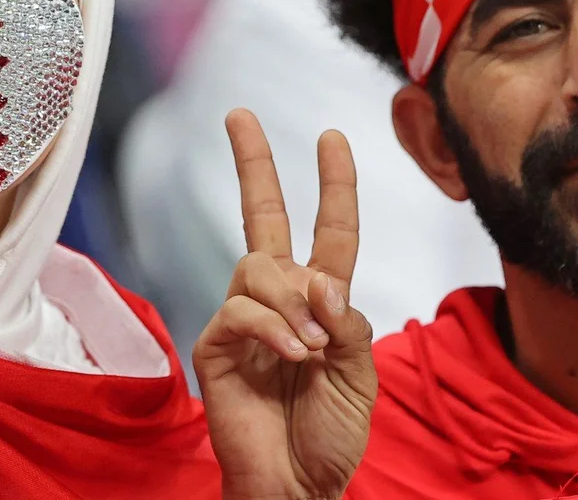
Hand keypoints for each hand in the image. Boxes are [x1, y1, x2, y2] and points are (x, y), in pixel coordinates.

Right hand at [194, 109, 375, 499]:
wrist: (299, 486)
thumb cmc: (330, 434)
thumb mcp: (361, 371)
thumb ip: (348, 320)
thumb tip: (319, 280)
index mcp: (320, 301)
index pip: (328, 230)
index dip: (333, 185)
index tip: (332, 137)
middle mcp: (278, 299)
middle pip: (262, 215)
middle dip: (252, 162)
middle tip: (238, 114)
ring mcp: (243, 319)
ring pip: (258, 265)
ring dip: (293, 301)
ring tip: (311, 348)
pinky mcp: (215, 345)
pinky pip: (240, 308)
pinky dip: (273, 327)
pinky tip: (293, 355)